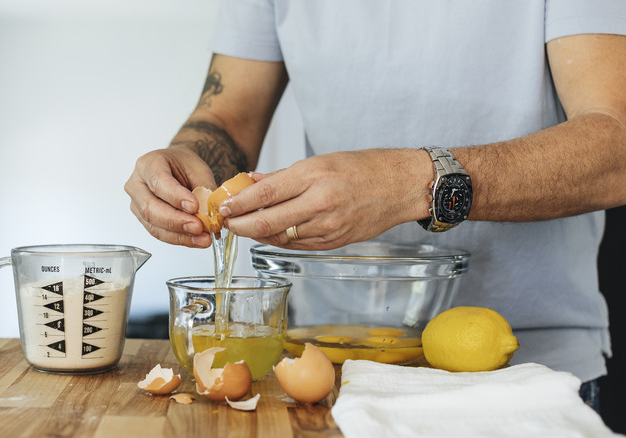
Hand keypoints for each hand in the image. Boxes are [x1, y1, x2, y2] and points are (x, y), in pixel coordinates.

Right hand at [124, 145, 215, 247]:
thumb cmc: (183, 165)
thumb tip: (210, 213)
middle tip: (198, 226)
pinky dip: (179, 239)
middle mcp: (137, 184)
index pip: (158, 182)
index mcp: (148, 164)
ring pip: (153, 225)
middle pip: (150, 208)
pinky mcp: (144, 220)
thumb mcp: (198, 170)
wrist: (176, 167)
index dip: (176, 197)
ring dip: (179, 235)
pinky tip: (195, 239)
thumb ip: (204, 190)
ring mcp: (137, 204)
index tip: (194, 206)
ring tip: (201, 237)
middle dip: (176, 221)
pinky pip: (159, 233)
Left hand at [220, 149, 430, 249]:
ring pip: (281, 237)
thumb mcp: (320, 161)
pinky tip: (270, 233)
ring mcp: (329, 226)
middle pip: (268, 221)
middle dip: (242, 225)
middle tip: (228, 223)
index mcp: (314, 176)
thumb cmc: (363, 168)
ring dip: (258, 234)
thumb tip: (250, 182)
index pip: (265, 193)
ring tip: (245, 227)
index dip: (239, 203)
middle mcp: (320, 203)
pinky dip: (280, 240)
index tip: (225, 206)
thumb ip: (283, 176)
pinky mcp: (335, 241)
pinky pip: (298, 244)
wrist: (401, 186)